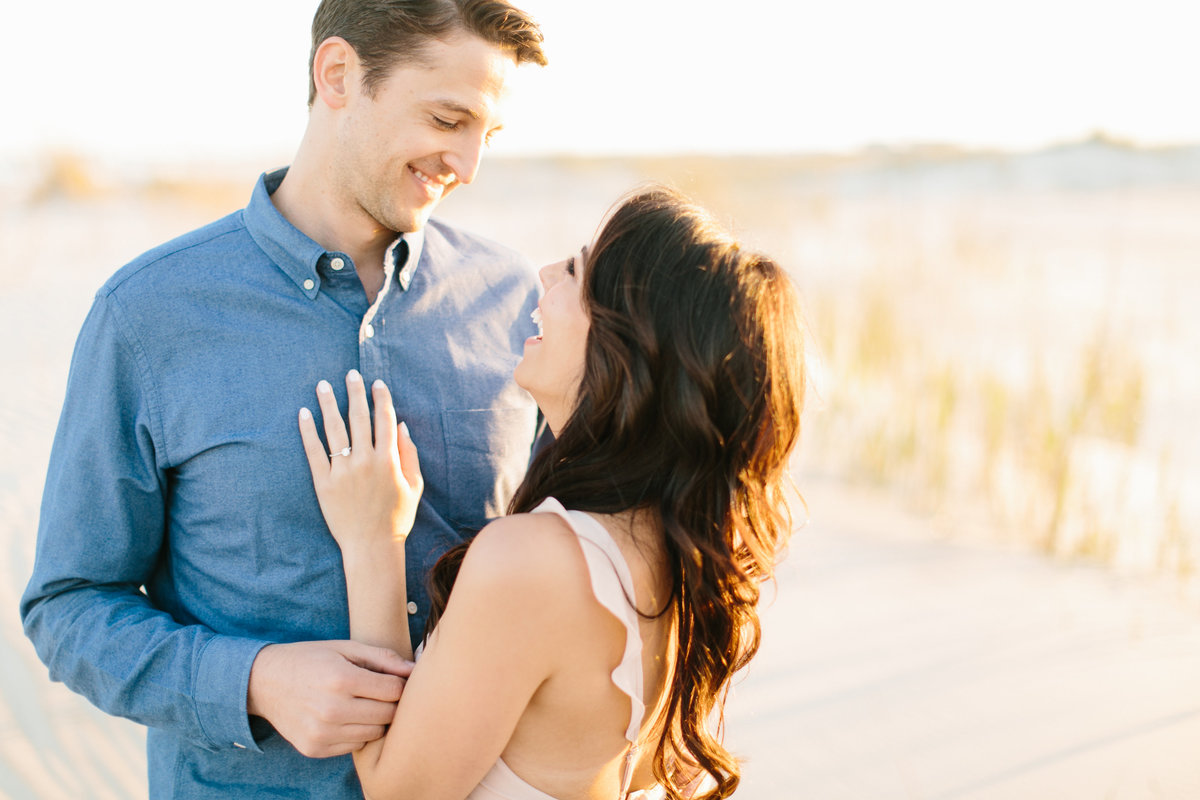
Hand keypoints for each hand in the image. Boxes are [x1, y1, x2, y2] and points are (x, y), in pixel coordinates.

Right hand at [247, 640, 413, 757]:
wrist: (263, 681)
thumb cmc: (309, 659)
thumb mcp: (344, 647)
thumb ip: (382, 657)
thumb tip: (413, 669)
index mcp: (341, 679)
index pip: (394, 691)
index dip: (401, 684)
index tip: (396, 679)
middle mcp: (332, 710)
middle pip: (387, 715)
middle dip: (391, 703)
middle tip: (381, 692)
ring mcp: (322, 733)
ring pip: (374, 734)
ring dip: (375, 720)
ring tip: (363, 703)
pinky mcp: (314, 749)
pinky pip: (354, 747)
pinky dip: (356, 734)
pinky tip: (345, 717)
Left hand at [299, 371, 422, 549]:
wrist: (372, 546)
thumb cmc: (397, 517)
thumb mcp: (415, 485)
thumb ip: (409, 454)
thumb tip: (400, 426)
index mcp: (389, 460)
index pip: (384, 420)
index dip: (381, 398)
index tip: (376, 383)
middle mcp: (365, 461)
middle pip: (359, 418)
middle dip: (355, 392)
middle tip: (350, 373)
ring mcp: (343, 471)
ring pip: (334, 429)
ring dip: (329, 403)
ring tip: (323, 385)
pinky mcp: (324, 483)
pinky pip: (313, 451)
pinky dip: (307, 430)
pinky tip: (303, 413)